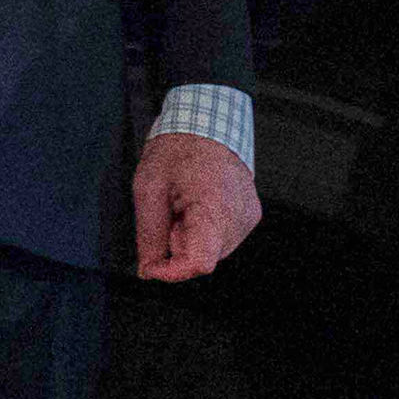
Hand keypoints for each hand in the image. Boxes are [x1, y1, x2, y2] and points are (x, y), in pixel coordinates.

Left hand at [131, 131, 259, 282]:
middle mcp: (238, 217)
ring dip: (188, 238)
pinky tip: (196, 206)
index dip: (170, 272)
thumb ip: (149, 233)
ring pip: (210, 252)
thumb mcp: (148, 188)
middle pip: (201, 259)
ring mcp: (248, 218)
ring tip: (183, 205)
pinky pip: (220, 240)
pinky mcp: (250, 217)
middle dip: (176, 247)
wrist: (208, 126)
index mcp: (214, 206)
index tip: (151, 265)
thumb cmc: (177, 150)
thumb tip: (148, 270)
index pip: (198, 263)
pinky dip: (202, 232)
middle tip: (168, 213)